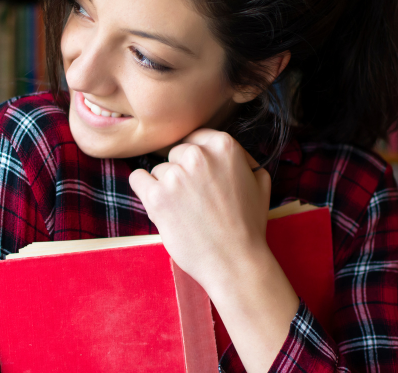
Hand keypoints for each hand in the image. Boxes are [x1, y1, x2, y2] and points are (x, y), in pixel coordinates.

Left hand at [128, 128, 271, 292]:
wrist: (235, 261)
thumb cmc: (248, 224)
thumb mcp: (259, 181)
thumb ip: (243, 159)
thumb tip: (229, 152)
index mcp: (224, 145)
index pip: (195, 137)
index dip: (195, 156)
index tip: (196, 172)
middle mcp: (198, 155)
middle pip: (176, 153)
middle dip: (182, 172)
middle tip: (194, 198)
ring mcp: (175, 176)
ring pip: (159, 169)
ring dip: (166, 186)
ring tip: (184, 210)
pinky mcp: (156, 197)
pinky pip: (138, 179)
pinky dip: (144, 189)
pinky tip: (158, 202)